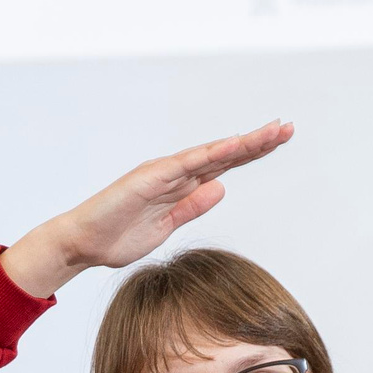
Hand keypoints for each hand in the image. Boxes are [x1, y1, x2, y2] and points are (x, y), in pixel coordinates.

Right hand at [0, 121, 295, 298]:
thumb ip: (192, 206)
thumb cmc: (118, 237)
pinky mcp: (150, 178)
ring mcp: (163, 173)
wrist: (84, 244)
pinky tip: (234, 146)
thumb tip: (221, 189)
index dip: (253, 154)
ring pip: (211, 153)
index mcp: (182, 186)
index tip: (279, 142)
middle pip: (225, 154)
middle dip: (258, 142)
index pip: (225, 166)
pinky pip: (186, 163)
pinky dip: (211, 153)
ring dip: (242, 143)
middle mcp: (176, 173)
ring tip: (272, 131)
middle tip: (288, 128)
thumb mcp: (167, 226)